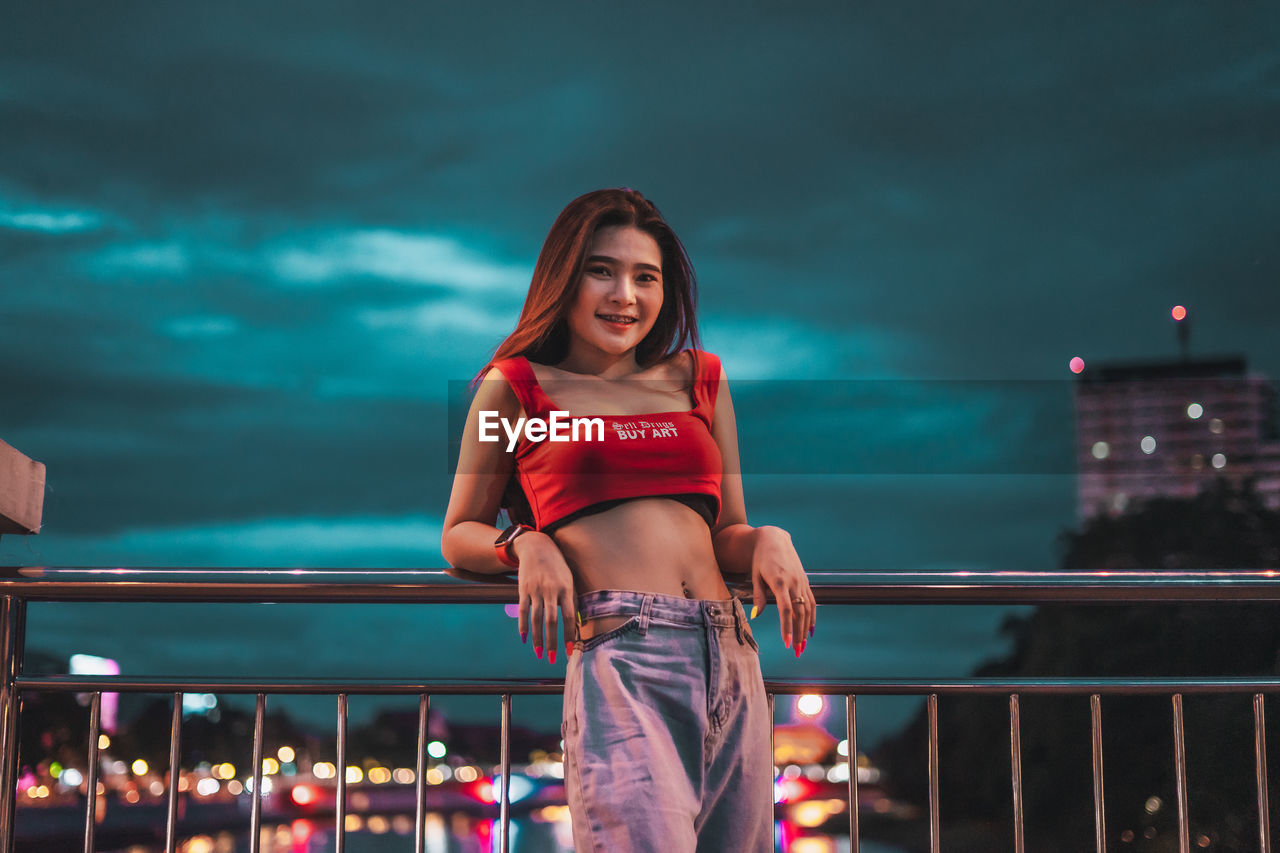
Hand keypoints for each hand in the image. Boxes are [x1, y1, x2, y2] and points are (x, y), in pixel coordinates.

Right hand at [513, 532, 576, 663]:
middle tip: (554, 659)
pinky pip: (523, 611)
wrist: (537, 547)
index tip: (571, 650)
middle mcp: (551, 590)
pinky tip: (525, 638)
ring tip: (540, 653)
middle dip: (553, 642)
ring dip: (538, 638)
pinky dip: (523, 626)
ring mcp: (536, 590)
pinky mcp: (523, 589)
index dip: (569, 634)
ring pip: (536, 619)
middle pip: (551, 620)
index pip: (569, 616)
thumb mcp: (569, 579)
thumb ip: (572, 600)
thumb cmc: (557, 566)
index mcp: (566, 588)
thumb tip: (578, 624)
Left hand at [749, 526, 813, 654]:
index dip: (787, 627)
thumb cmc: (760, 558)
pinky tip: (810, 630)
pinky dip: (812, 617)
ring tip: (802, 646)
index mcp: (779, 582)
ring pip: (807, 609)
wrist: (774, 539)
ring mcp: (802, 582)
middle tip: (796, 651)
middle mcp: (794, 583)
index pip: (786, 609)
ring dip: (806, 629)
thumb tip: (756, 616)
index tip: (786, 642)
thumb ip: (758, 596)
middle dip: (798, 634)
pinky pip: (811, 601)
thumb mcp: (755, 576)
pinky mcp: (805, 581)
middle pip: (799, 613)